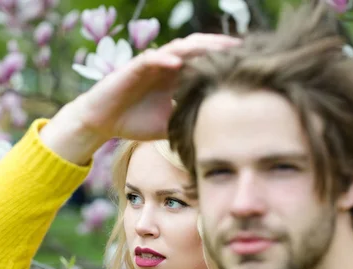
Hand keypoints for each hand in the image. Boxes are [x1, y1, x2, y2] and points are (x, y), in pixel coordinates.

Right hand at [40, 33, 241, 164]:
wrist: (102, 123)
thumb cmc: (135, 122)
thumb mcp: (169, 124)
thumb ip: (188, 121)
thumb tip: (216, 137)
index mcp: (177, 76)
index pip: (206, 62)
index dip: (226, 61)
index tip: (250, 64)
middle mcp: (167, 66)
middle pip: (198, 49)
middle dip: (220, 47)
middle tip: (243, 49)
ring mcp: (151, 65)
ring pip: (178, 48)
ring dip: (198, 46)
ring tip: (218, 47)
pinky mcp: (132, 68)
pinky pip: (150, 59)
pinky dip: (163, 60)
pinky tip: (178, 63)